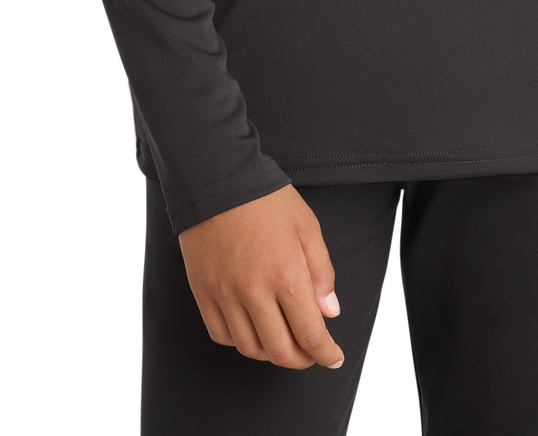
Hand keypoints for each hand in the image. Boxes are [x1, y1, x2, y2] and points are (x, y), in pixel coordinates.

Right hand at [177, 183, 345, 370]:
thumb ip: (322, 272)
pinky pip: (221, 334)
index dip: (326, 353)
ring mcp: (225, 294)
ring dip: (271, 353)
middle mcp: (254, 291)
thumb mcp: (307, 227)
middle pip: (280, 351)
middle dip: (302, 360)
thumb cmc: (267, 199)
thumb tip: (329, 312)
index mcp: (286, 274)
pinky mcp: (203, 291)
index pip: (310, 333)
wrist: (218, 177)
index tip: (335, 357)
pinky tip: (252, 329)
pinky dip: (240, 341)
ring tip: (284, 341)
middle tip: (311, 354)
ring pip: (250, 348)